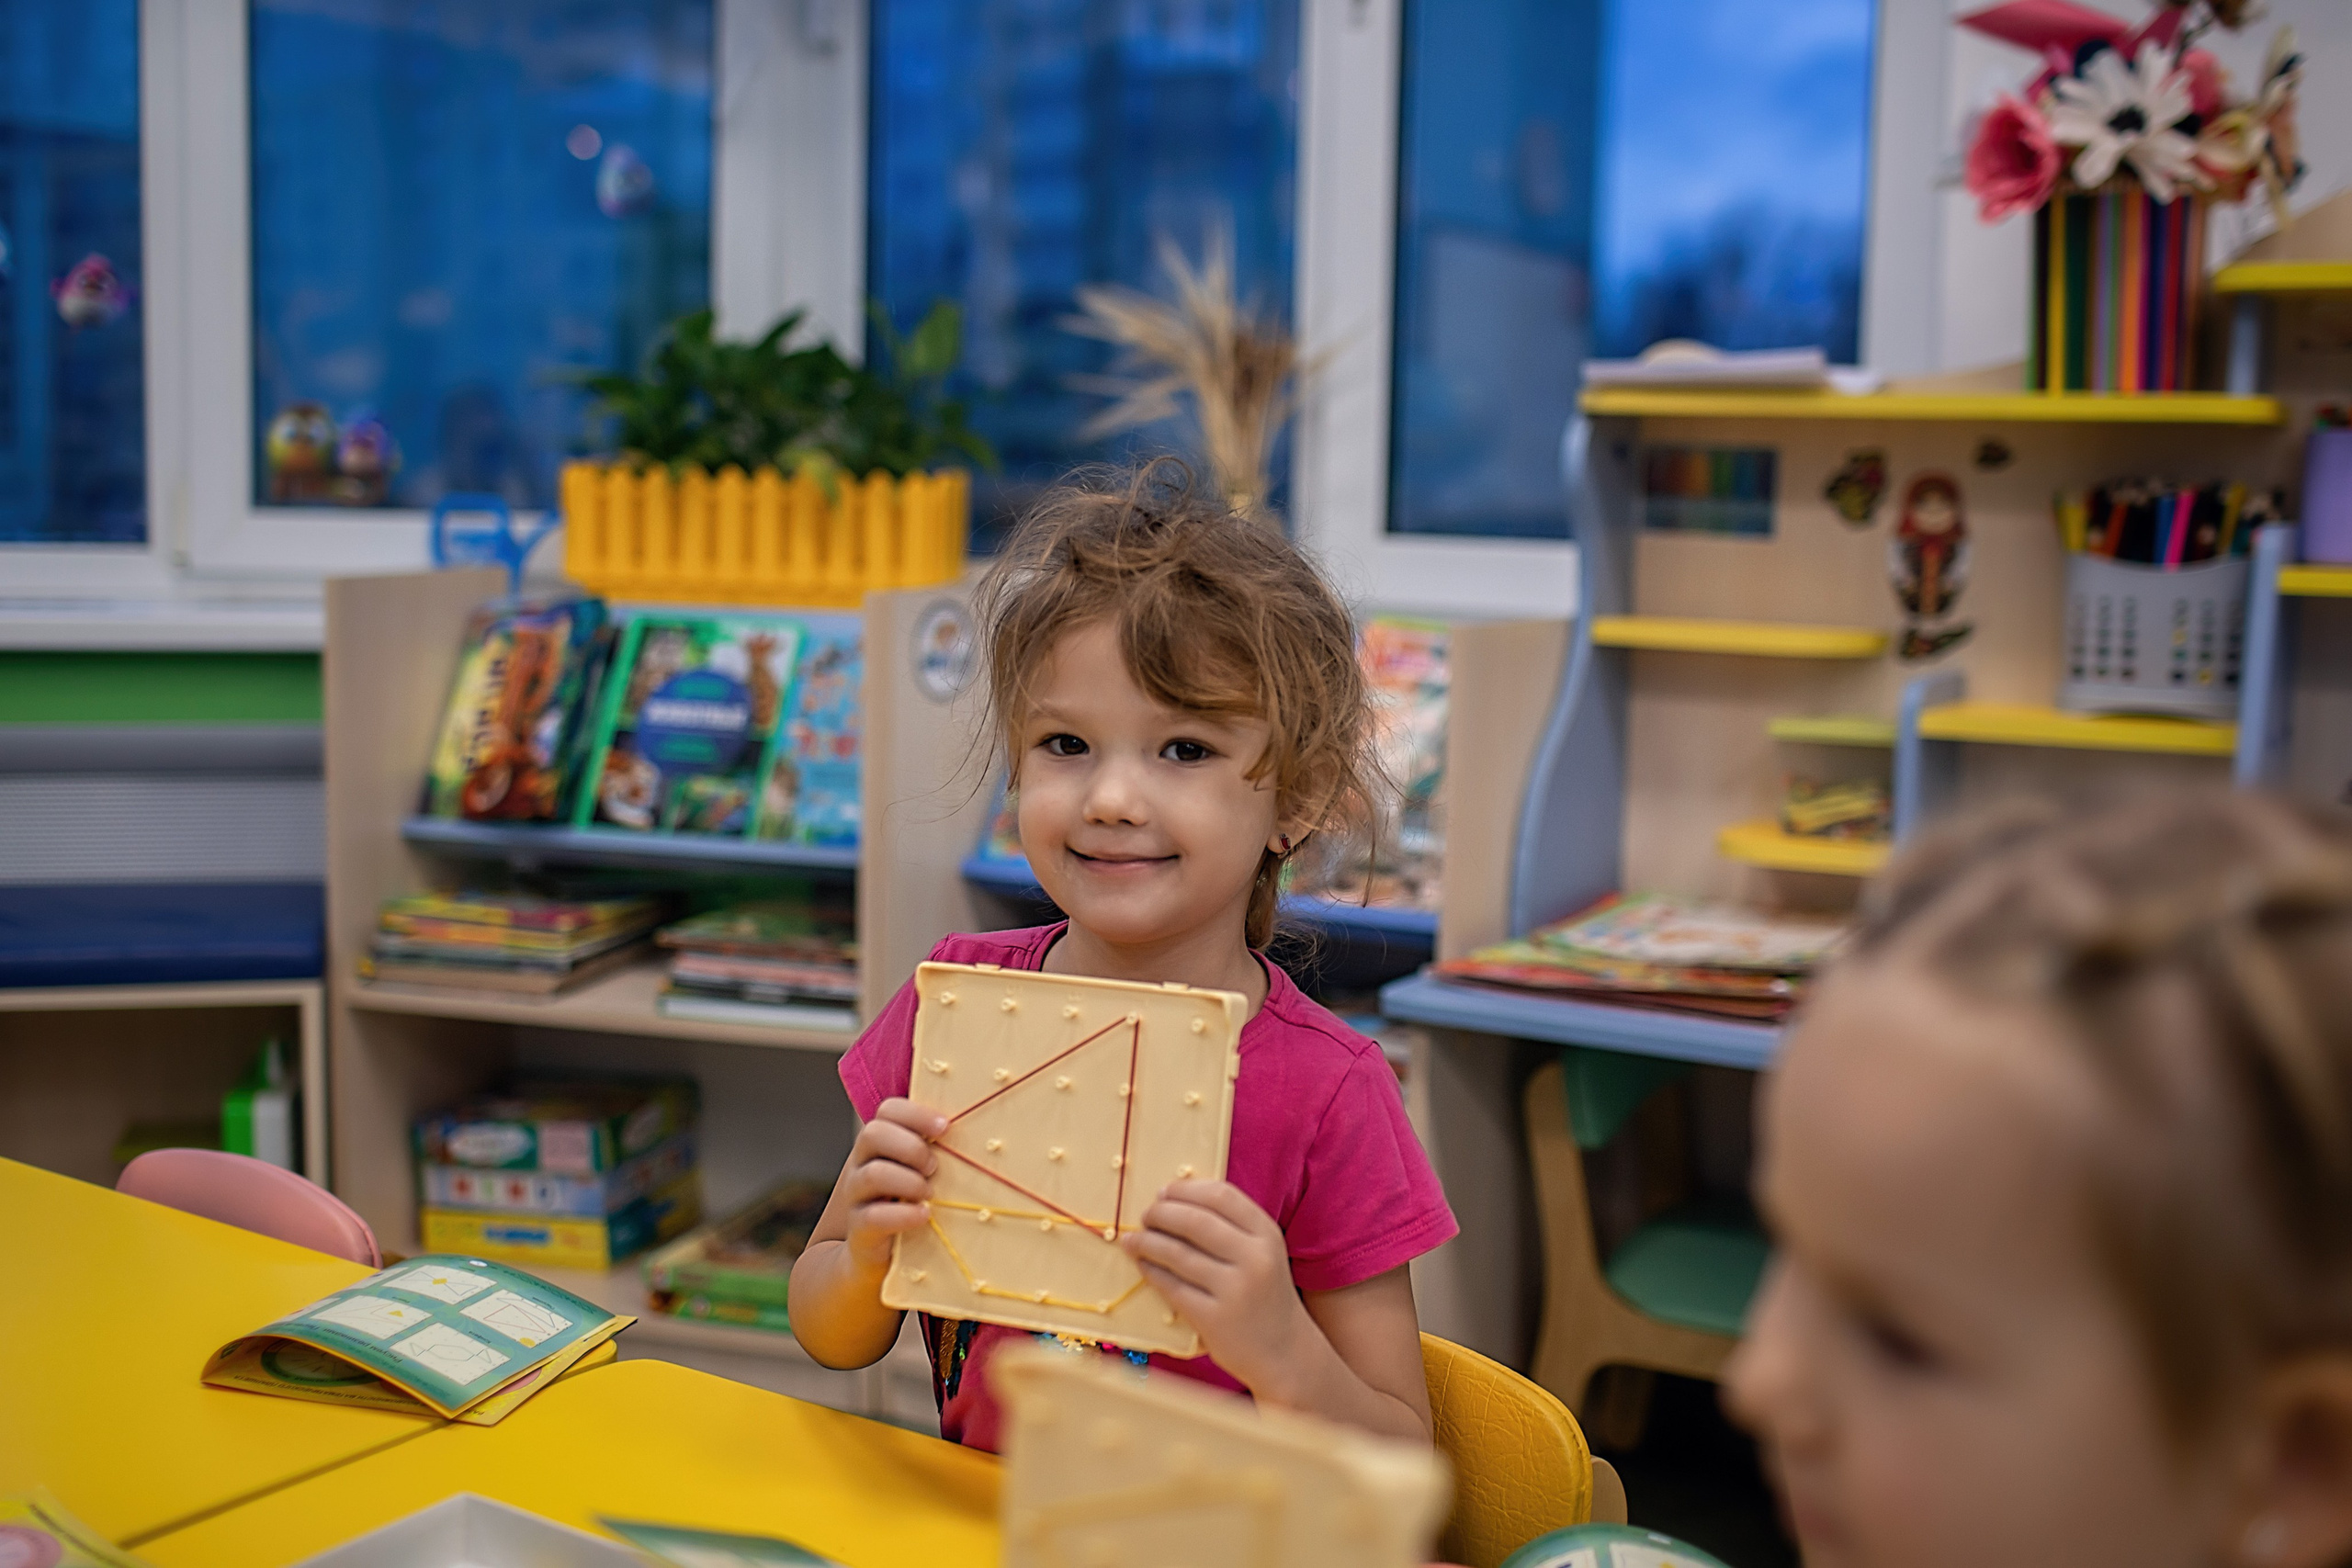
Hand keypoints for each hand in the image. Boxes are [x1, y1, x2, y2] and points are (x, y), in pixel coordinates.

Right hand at [838, 1099, 946, 1274]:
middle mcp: (860, 1165)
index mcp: (877, 1145)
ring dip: (909, 1181)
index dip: (917, 1114)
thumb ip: (933, 1152)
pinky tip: (924, 1215)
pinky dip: (903, 1214)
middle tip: (934, 1167)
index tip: (945, 1128)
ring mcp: (855, 1198)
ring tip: (929, 1194)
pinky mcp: (860, 1230)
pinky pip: (874, 1216)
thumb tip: (977, 1131)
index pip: (888, 1111)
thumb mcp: (916, 1174)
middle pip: (873, 1134)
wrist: (869, 1258)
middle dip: (911, 1147)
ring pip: (872, 1174)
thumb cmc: (905, 1207)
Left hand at [1121, 1180, 1312, 1392]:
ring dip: (1148, 1242)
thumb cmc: (1266, 1296)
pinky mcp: (1215, 1319)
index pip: (1221, 1195)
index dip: (1187, 1189)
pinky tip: (1143, 1264)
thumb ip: (1233, 1228)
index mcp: (1267, 1235)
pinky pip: (1173, 1287)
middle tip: (1146, 1215)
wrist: (1285, 1353)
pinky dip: (1152, 1272)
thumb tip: (1175, 1200)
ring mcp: (1235, 1290)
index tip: (1165, 1191)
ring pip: (1178, 1254)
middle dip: (1162, 1213)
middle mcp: (1255, 1258)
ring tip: (1132, 1239)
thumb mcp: (1264, 1254)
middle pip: (1195, 1221)